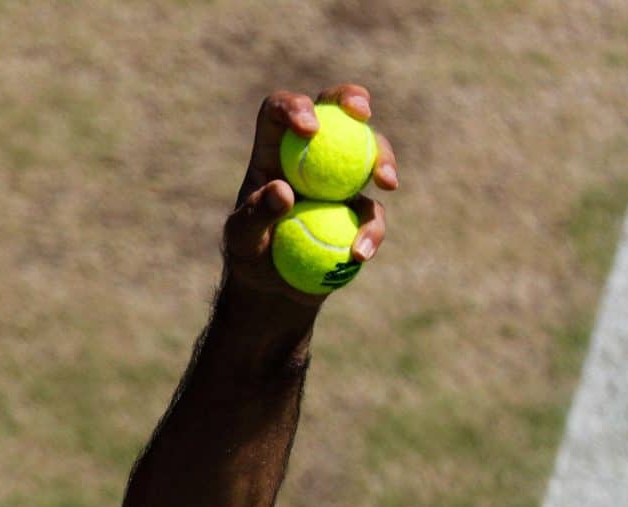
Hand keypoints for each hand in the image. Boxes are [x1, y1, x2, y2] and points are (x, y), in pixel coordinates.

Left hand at [223, 84, 399, 305]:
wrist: (272, 287)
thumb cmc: (249, 254)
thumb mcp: (241, 238)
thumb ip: (256, 214)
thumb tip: (285, 191)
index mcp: (274, 151)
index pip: (279, 112)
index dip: (295, 107)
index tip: (309, 128)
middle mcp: (310, 155)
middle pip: (334, 110)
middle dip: (351, 98)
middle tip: (363, 113)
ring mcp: (339, 179)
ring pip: (369, 150)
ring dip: (383, 158)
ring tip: (386, 183)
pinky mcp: (358, 210)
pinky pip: (373, 212)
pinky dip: (373, 230)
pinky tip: (361, 253)